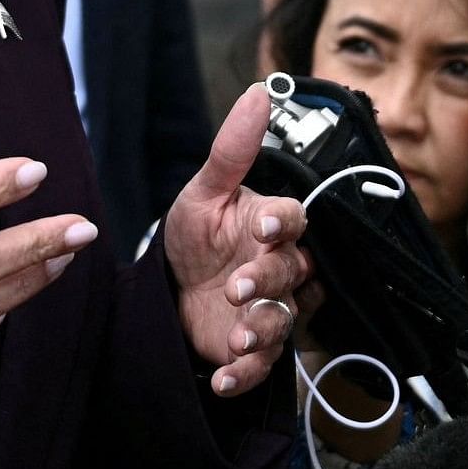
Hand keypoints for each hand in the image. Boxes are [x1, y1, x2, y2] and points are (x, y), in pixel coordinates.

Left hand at [160, 83, 312, 393]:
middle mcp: (279, 267)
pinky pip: (261, 365)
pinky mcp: (253, 348)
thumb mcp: (204, 191)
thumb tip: (258, 92)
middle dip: (266, 280)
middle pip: (291, 272)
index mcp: (269, 225)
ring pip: (283, 320)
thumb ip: (231, 150)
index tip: (266, 226)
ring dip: (261, 329)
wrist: (174, 287)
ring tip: (234, 334)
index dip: (284, 223)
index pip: (293, 219)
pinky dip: (244, 373)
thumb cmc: (197, 236)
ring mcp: (270, 309)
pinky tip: (223, 376)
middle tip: (237, 286)